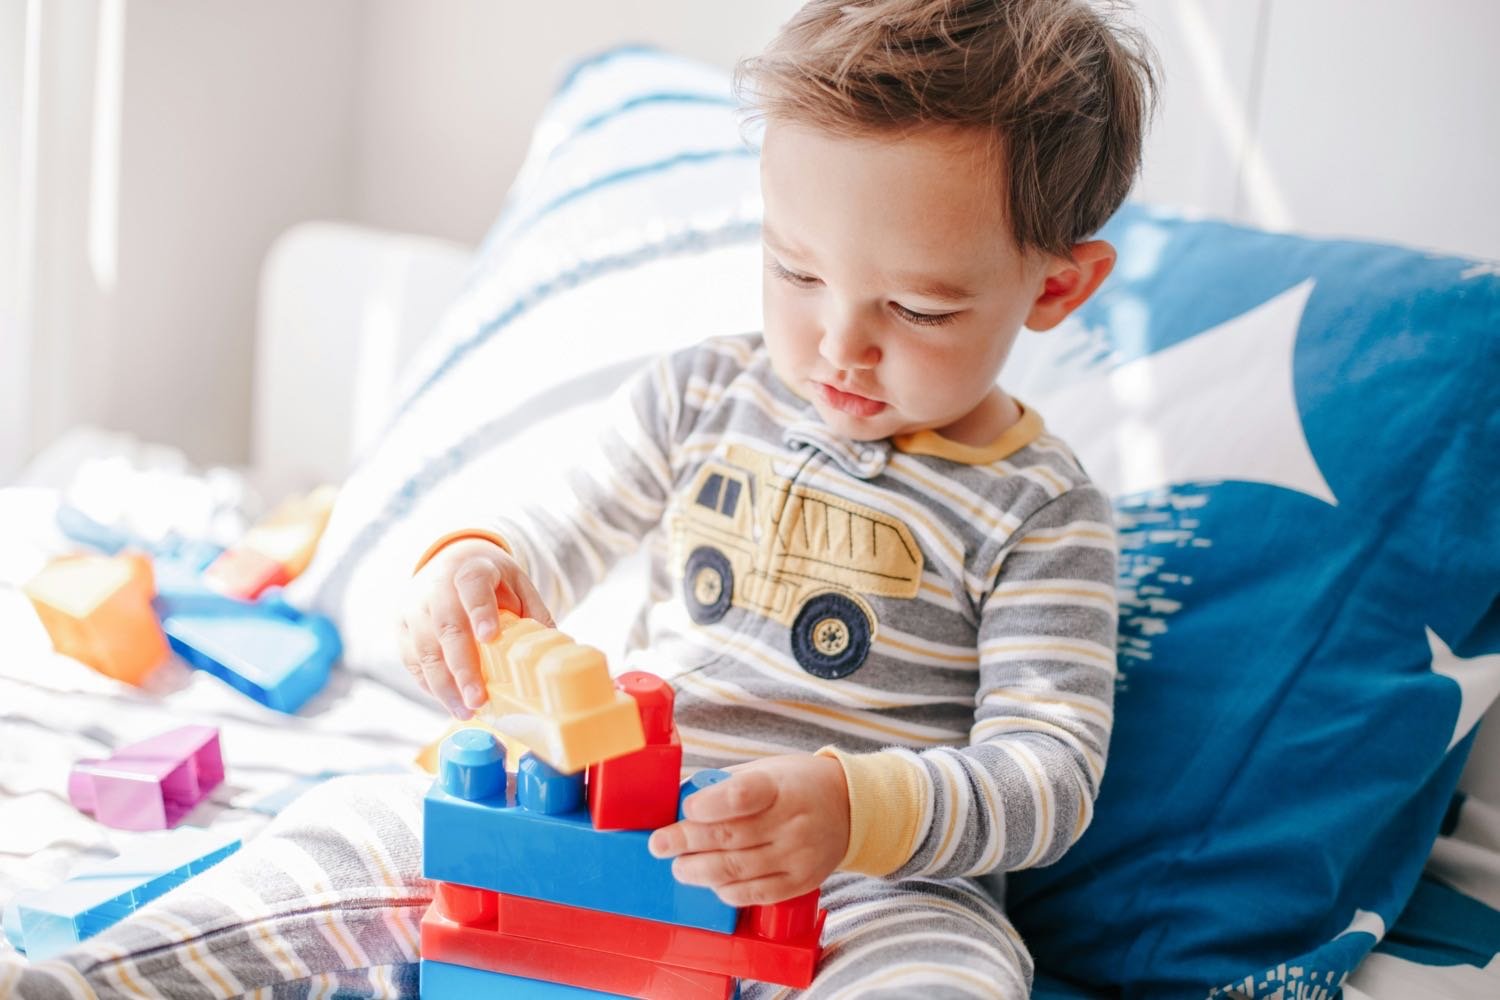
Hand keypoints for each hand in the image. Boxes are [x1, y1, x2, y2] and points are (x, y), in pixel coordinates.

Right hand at [397, 537, 553, 718]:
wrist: (449, 563)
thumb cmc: (490, 581)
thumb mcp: (518, 585)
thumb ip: (534, 613)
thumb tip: (554, 650)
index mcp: (471, 569)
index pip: (473, 586)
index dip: (480, 611)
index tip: (489, 637)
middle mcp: (437, 586)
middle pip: (446, 627)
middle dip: (462, 667)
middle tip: (478, 699)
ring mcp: (414, 608)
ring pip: (424, 650)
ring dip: (445, 686)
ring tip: (466, 711)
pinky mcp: (401, 627)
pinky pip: (412, 661)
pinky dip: (430, 685)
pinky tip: (449, 702)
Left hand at [647, 753, 849, 905]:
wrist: (851, 808)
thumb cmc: (798, 785)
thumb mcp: (767, 769)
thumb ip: (727, 785)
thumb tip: (680, 799)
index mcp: (781, 787)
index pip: (742, 796)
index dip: (709, 805)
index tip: (686, 809)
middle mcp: (792, 823)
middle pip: (730, 837)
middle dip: (686, 841)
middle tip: (659, 844)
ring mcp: (798, 856)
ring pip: (737, 869)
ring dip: (699, 871)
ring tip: (678, 867)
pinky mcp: (801, 882)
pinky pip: (755, 893)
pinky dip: (727, 890)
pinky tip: (711, 882)